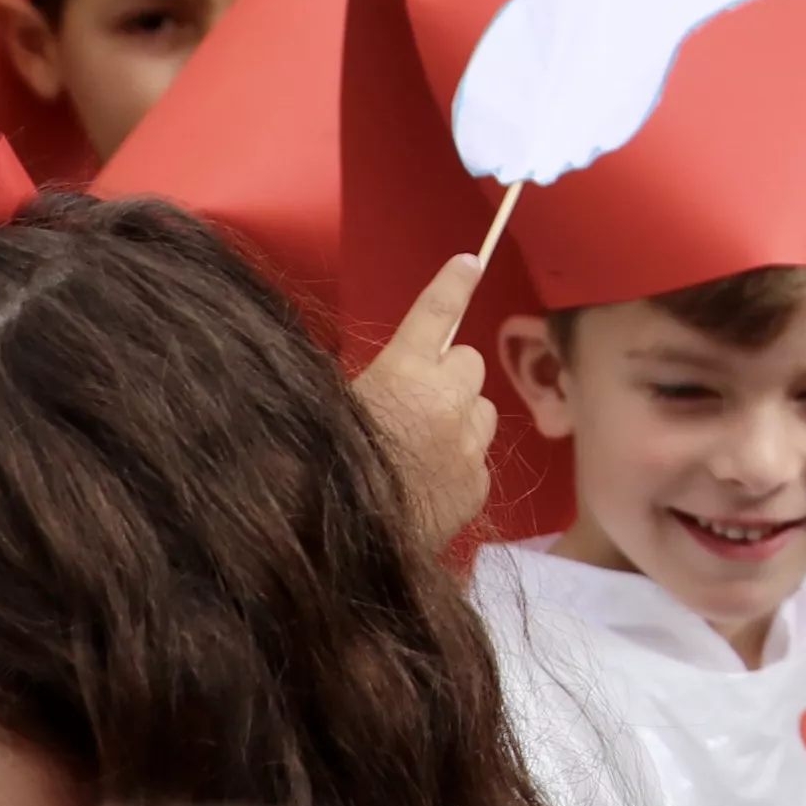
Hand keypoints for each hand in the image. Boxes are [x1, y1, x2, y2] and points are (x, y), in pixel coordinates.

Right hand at [353, 249, 496, 552]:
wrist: (344, 544)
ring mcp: (468, 444)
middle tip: (419, 398)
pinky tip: (429, 482)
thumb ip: (368, 384)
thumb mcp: (331, 409)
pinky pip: (479, 456)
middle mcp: (446, 400)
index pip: (436, 313)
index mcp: (404, 371)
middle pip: (468, 364)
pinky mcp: (479, 483)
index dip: (453, 285)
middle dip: (450, 374)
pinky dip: (460, 461)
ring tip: (422, 444)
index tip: (470, 261)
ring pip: (481, 410)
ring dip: (460, 416)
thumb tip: (387, 376)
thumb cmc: (323, 467)